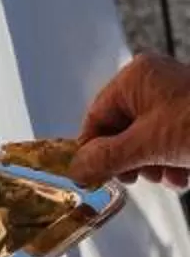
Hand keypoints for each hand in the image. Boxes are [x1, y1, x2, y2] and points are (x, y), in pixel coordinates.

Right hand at [72, 52, 189, 185]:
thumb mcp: (150, 146)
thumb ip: (109, 158)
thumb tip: (77, 169)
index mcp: (136, 78)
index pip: (97, 116)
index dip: (94, 149)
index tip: (92, 176)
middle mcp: (153, 83)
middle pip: (122, 129)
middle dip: (130, 159)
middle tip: (136, 179)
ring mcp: (174, 100)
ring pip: (147, 139)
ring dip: (153, 164)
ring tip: (168, 176)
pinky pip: (168, 141)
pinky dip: (172, 161)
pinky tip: (183, 174)